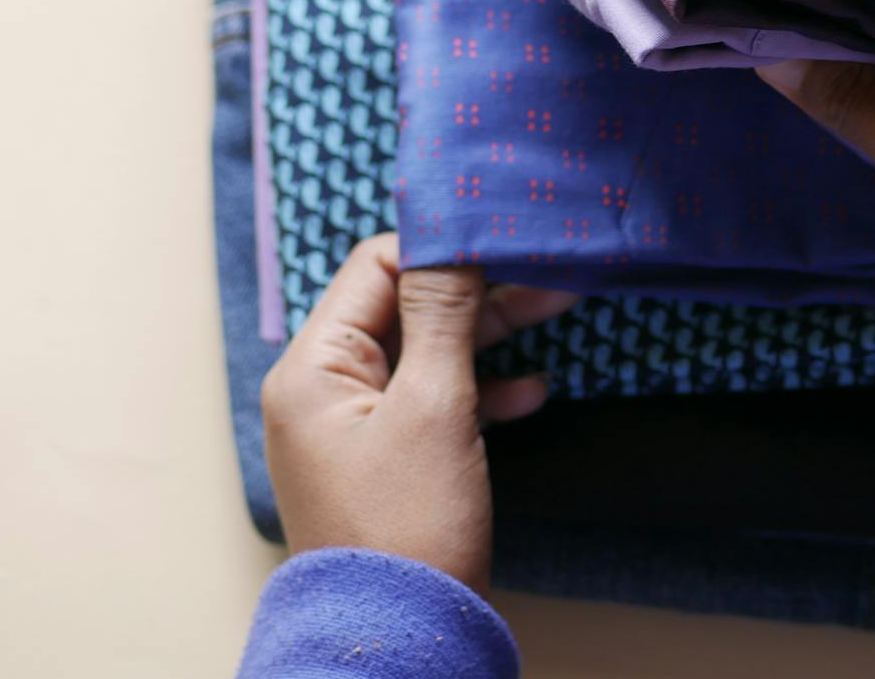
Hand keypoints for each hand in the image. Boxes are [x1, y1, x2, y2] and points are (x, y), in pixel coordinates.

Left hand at [259, 233, 577, 591]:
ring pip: (425, 351)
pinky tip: (530, 391)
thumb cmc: (408, 529)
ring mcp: (353, 424)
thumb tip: (451, 239)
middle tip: (547, 270)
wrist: (400, 638)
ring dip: (488, 334)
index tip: (502, 236)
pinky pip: (432, 400)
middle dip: (477, 290)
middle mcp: (324, 388)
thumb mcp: (434, 407)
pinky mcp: (385, 457)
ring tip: (559, 307)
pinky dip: (480, 389)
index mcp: (314, 366)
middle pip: (404, 306)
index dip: (439, 247)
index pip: (375, 267)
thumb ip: (443, 315)